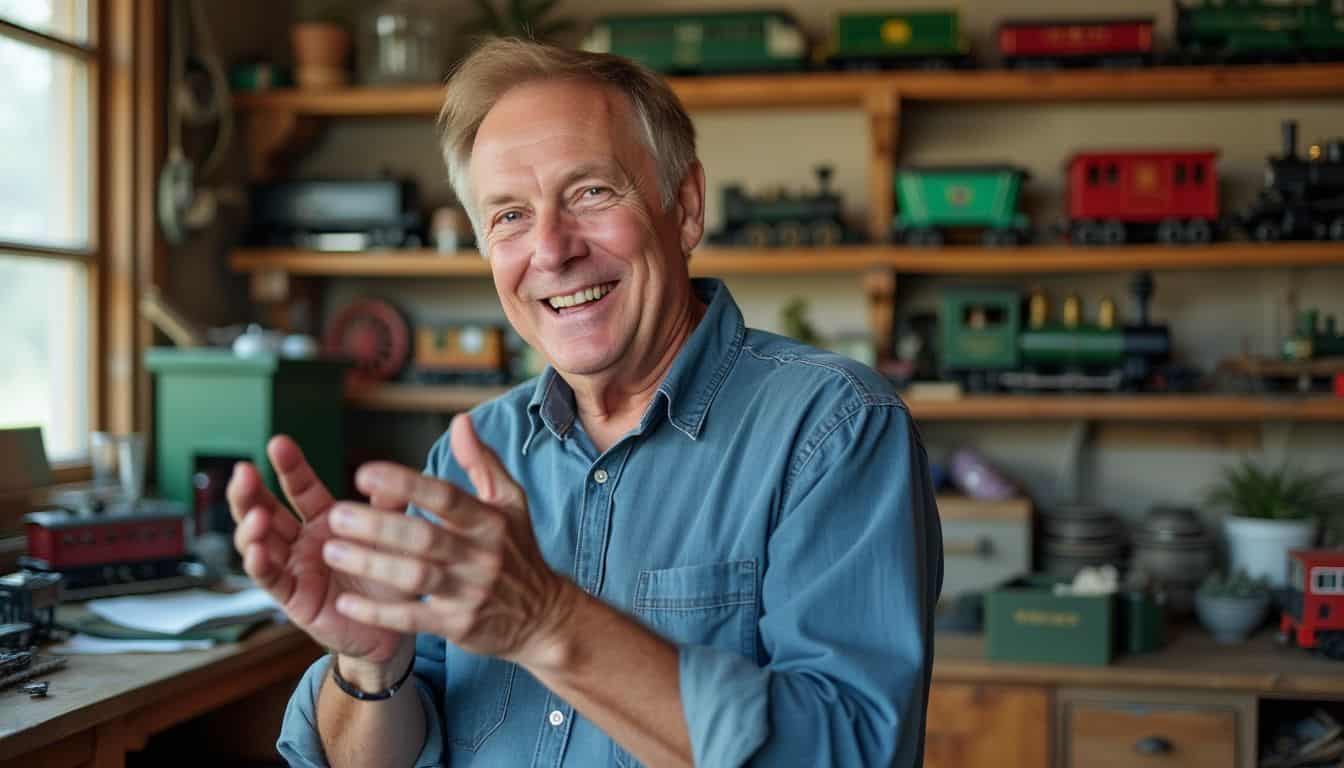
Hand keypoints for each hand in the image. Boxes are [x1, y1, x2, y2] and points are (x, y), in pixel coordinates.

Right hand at [227, 436, 409, 664]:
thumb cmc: (388, 580)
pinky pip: (269, 579)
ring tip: (256, 516)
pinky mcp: (291, 597)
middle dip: (251, 491)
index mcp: (326, 520)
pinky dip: (259, 564)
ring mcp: (293, 567)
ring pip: (258, 542)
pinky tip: (256, 550)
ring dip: (250, 527)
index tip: (278, 442)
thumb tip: (390, 475)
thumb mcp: (394, 539)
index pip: (301, 488)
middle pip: (266, 509)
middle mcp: (302, 540)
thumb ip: (390, 508)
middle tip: (243, 472)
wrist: (390, 630)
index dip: (289, 466)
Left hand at [320, 413, 576, 666]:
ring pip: (415, 576)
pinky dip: (379, 612)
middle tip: (337, 515)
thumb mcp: (511, 503)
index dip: (405, 483)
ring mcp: (469, 592)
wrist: (542, 616)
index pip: (445, 496)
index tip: (364, 472)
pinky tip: (347, 602)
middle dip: (378, 526)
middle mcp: (481, 555)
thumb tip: (461, 421)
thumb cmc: (518, 552)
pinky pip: (413, 618)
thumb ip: (482, 462)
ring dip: (371, 564)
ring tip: (332, 551)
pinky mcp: (458, 625)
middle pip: (424, 537)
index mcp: (490, 521)